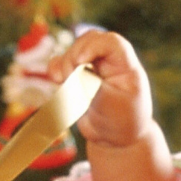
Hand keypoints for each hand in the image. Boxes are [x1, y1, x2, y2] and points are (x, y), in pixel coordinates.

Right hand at [49, 29, 156, 149]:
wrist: (116, 139)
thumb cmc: (122, 121)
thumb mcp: (112, 105)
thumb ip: (94, 86)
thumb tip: (76, 70)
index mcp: (125, 65)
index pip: (111, 42)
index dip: (92, 46)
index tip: (80, 62)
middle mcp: (109, 61)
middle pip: (88, 41)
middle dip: (74, 56)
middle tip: (72, 78)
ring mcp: (92, 67)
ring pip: (73, 51)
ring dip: (65, 66)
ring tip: (68, 86)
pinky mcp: (77, 77)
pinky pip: (62, 64)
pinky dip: (55, 69)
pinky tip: (56, 79)